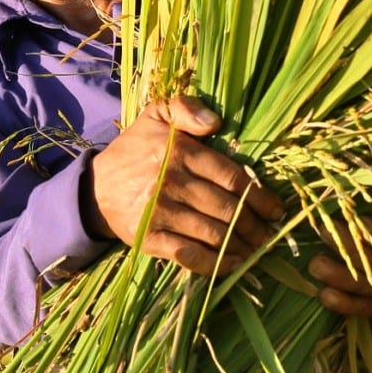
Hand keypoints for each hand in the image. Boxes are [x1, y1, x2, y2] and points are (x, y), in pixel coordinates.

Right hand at [81, 96, 283, 273]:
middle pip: (227, 208)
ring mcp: (160, 213)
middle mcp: (171, 182)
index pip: (232, 176)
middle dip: (255, 225)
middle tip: (271, 233)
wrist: (95, 188)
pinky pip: (189, 255)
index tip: (276, 208)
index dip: (260, 195)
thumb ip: (186, 108)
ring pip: (213, 233)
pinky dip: (215, 263)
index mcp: (179, 151)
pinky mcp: (148, 239)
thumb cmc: (136, 150)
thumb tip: (216, 121)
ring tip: (258, 249)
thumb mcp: (156, 115)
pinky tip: (233, 264)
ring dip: (242, 245)